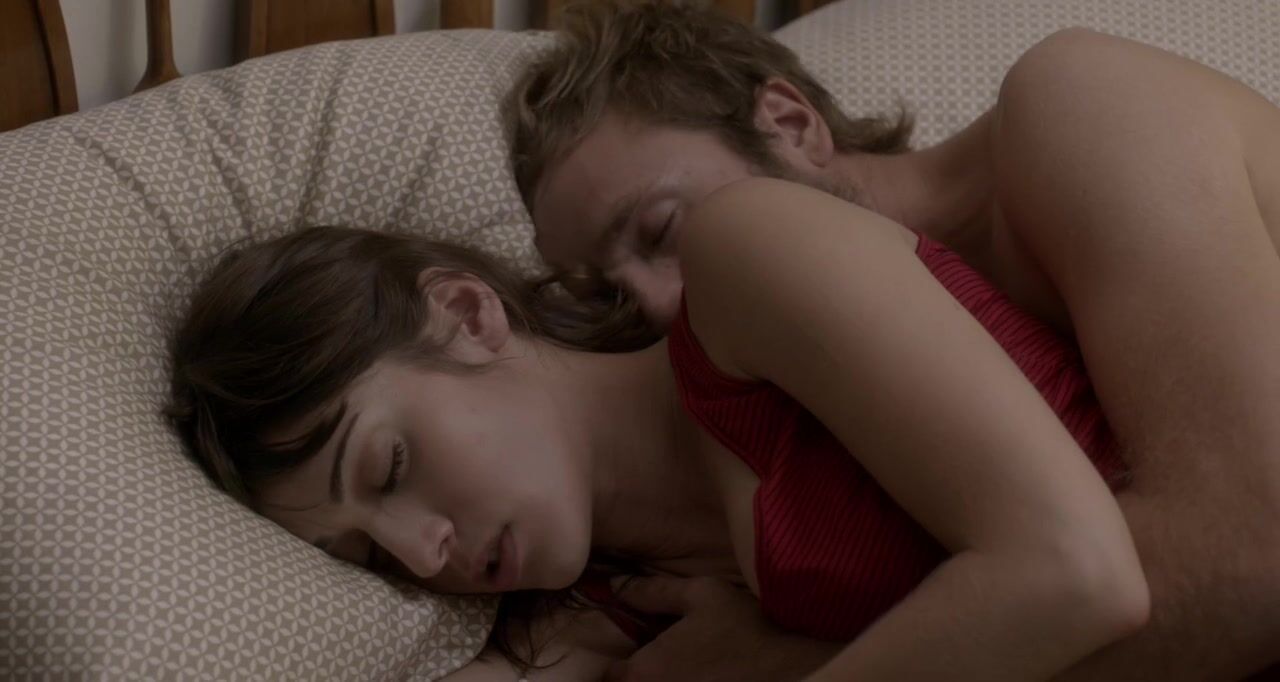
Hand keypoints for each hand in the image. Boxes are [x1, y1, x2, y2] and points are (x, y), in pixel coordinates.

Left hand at [602, 575, 838, 681]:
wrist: (795, 665)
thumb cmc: (744, 626)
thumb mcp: (699, 594)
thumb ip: (650, 591)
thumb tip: (615, 585)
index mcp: (645, 672)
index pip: (609, 676)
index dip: (620, 661)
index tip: (638, 647)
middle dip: (642, 675)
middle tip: (666, 656)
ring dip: (666, 680)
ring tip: (690, 665)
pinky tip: (709, 674)